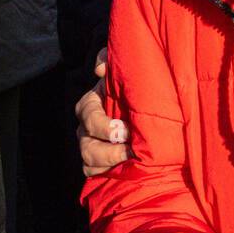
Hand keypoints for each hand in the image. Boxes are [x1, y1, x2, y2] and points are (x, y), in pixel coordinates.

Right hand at [76, 47, 130, 177]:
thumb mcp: (123, 65)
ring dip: (109, 166)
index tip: (126, 131)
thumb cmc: (133, 82)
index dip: (105, 127)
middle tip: (131, 152)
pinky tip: (127, 171)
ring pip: (88, 163)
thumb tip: (99, 69)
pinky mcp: (100, 161)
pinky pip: (94, 174)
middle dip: (108, 152)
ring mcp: (91, 145)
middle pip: (86, 146)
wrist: (146, 103)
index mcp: (91, 104)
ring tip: (129, 164)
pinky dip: (108, 174)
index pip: (89, 117)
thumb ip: (108, 58)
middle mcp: (87, 127)